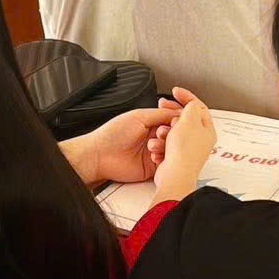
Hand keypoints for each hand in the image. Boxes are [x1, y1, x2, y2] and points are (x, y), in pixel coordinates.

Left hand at [63, 88, 195, 185]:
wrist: (100, 155)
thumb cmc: (113, 134)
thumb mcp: (139, 117)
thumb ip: (160, 114)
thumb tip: (177, 112)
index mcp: (151, 123)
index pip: (172, 120)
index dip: (176, 120)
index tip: (177, 121)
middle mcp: (153, 137)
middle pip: (174, 135)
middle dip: (171, 134)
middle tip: (162, 133)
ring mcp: (153, 152)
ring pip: (172, 149)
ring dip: (165, 146)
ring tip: (152, 145)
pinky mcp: (152, 167)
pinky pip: (166, 162)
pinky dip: (163, 159)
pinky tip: (153, 156)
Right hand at [153, 96, 216, 202]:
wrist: (175, 175)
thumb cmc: (184, 151)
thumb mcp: (189, 119)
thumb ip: (191, 107)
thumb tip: (191, 104)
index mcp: (207, 129)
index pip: (198, 107)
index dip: (186, 96)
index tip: (175, 91)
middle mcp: (199, 140)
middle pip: (186, 119)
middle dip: (172, 112)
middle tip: (163, 106)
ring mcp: (188, 150)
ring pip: (174, 132)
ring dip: (164, 130)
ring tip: (160, 133)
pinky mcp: (177, 158)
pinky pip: (166, 145)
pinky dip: (161, 143)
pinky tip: (158, 144)